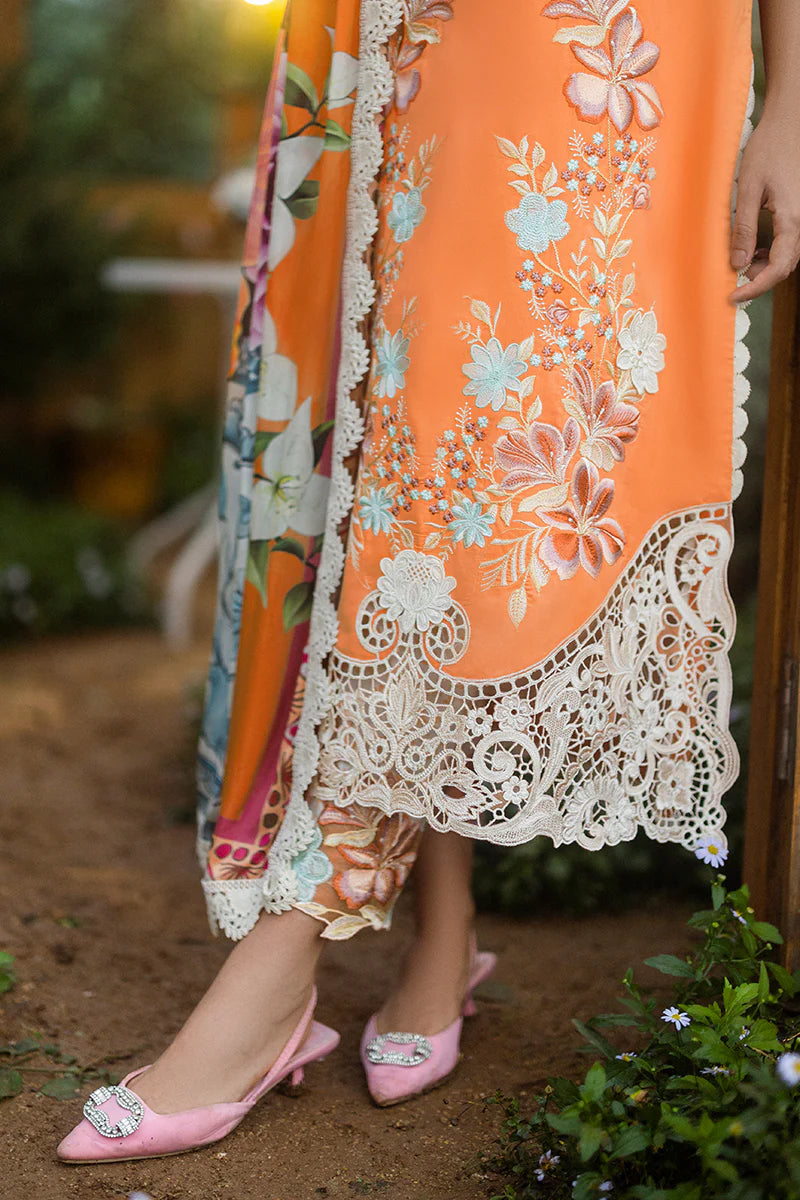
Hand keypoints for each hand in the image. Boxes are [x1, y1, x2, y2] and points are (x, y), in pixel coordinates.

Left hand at [729, 107, 799, 303]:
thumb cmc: (770, 148)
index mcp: (792, 219)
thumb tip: (737, 262)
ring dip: (765, 265)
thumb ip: (743, 228)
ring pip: (789, 255)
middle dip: (759, 278)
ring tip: (740, 260)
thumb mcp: (749, 188)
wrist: (791, 120)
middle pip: (786, 266)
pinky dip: (772, 251)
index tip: (734, 296)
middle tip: (733, 282)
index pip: (777, 268)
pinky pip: (790, 241)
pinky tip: (754, 246)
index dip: (755, 287)